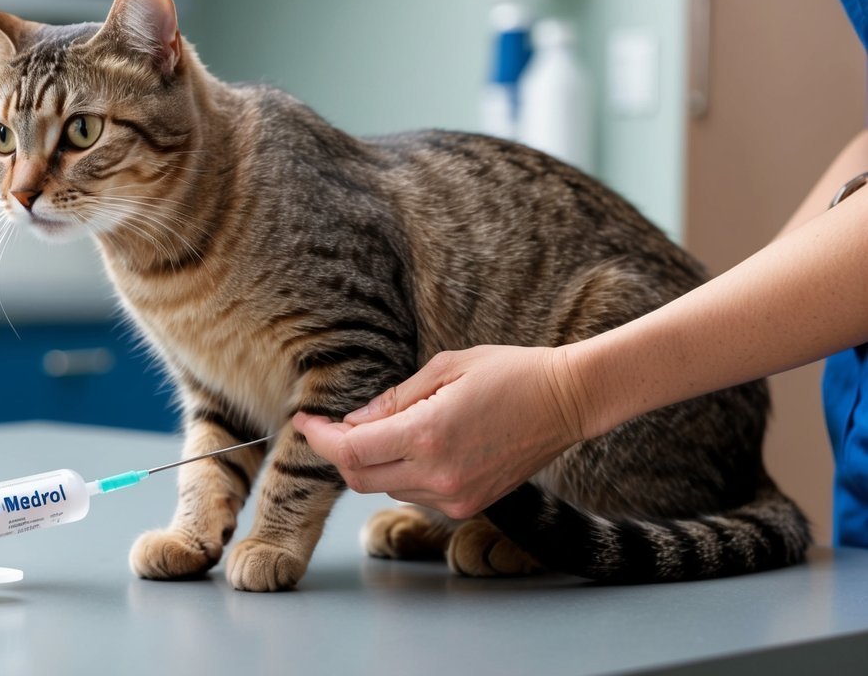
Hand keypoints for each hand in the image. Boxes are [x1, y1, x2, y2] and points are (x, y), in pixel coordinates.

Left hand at [292, 345, 587, 518]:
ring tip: (383, 428)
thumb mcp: (445, 368)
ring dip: (371, 462)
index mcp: (426, 435)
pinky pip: (415, 494)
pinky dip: (402, 473)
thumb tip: (354, 421)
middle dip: (338, 452)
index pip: (349, 449)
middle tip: (332, 425)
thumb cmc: (509, 373)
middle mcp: (437, 474)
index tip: (303, 421)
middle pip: (359, 476)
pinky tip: (413, 447)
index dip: (318, 437)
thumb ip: (393, 399)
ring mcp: (454, 495)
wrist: (567, 401)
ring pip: (386, 487)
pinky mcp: (468, 503)